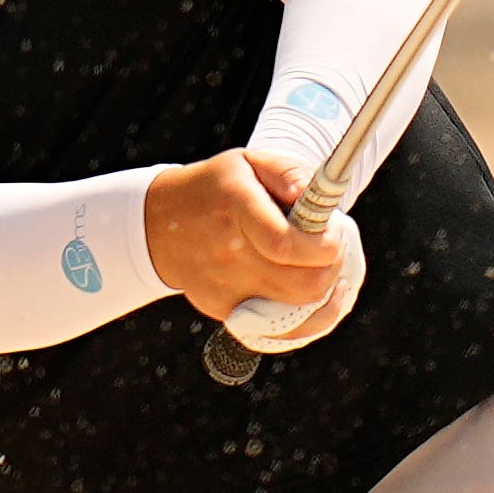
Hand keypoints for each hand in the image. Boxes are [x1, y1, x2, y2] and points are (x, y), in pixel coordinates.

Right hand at [143, 150, 341, 321]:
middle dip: (332, 269)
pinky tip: (314, 296)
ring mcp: (225, 288)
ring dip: (325, 292)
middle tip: (333, 249)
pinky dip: (306, 317)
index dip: (324, 245)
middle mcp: (228, 253)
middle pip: (302, 284)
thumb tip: (316, 198)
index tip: (334, 231)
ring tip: (324, 268)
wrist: (158, 226)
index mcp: (235, 207)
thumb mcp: (248, 163)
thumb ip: (289, 172)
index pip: (286, 244)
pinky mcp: (225, 311)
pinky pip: (279, 329)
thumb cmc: (215, 190)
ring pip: (298, 312)